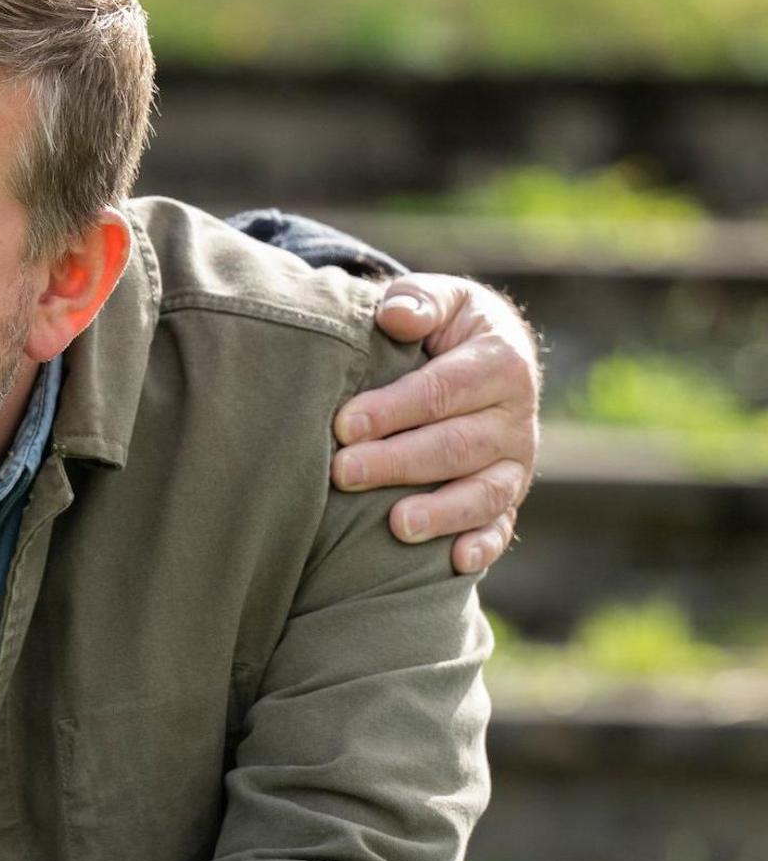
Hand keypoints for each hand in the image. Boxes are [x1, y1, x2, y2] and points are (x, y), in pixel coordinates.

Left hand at [331, 274, 540, 573]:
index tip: (343, 424)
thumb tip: (396, 316)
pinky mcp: (508, 496)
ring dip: (442, 512)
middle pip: (457, 445)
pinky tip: (457, 562)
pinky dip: (484, 545)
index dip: (394, 408)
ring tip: (397, 525)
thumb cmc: (441, 326)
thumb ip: (418, 300)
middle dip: (398, 461)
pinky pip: (502, 525)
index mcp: (501, 363)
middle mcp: (516, 418)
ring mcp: (516, 462)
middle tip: (344, 472)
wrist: (477, 354)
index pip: (443, 391)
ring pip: (484, 492)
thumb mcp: (438, 299)